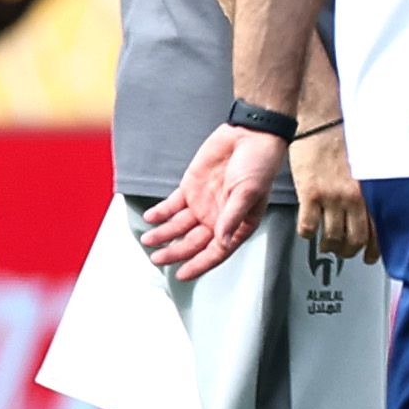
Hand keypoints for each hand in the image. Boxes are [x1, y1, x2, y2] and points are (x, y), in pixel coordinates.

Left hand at [141, 125, 288, 279]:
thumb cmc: (259, 164)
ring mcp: (204, 203)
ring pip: (179, 226)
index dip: (200, 264)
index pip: (218, 250)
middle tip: (157, 258)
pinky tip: (151, 218)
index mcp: (238, 223)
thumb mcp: (249, 192)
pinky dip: (160, 212)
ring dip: (163, 234)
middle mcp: (219, 217)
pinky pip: (172, 205)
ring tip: (148, 240)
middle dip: (175, 251)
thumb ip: (233, 218)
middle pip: (194, 241)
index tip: (182, 274)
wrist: (250, 134)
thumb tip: (222, 243)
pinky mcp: (191, 188)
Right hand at [291, 126, 376, 264]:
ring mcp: (331, 197)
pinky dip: (307, 233)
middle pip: (354, 239)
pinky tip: (307, 231)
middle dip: (349, 251)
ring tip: (326, 245)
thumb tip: (375, 208)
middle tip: (345, 252)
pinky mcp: (309, 194)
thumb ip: (370, 189)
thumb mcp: (367, 166)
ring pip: (331, 237)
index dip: (374, 249)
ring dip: (329, 246)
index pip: (377, 230)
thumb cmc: (344, 138)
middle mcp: (353, 198)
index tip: (371, 257)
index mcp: (370, 191)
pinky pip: (308, 225)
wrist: (321, 120)